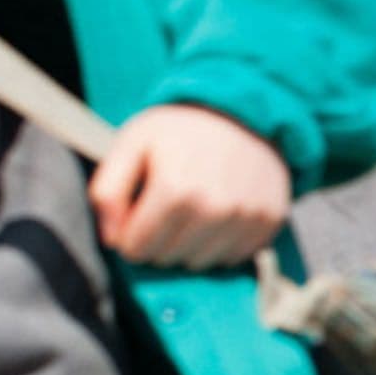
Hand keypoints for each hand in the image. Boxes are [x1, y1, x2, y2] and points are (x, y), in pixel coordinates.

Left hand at [88, 105, 290, 268]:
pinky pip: (231, 258)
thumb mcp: (131, 144)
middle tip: (166, 204)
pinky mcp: (268, 222)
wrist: (243, 110)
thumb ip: (107, 191)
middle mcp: (215, 208)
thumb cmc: (180, 130)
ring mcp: (246, 217)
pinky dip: (219, 242)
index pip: (136, 248)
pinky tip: (218, 212)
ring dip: (188, 244)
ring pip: (198, 263)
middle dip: (158, 239)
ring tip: (193, 206)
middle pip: (166, 259)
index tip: (138, 210)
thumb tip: (112, 239)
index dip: (130, 232)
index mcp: (175, 189)